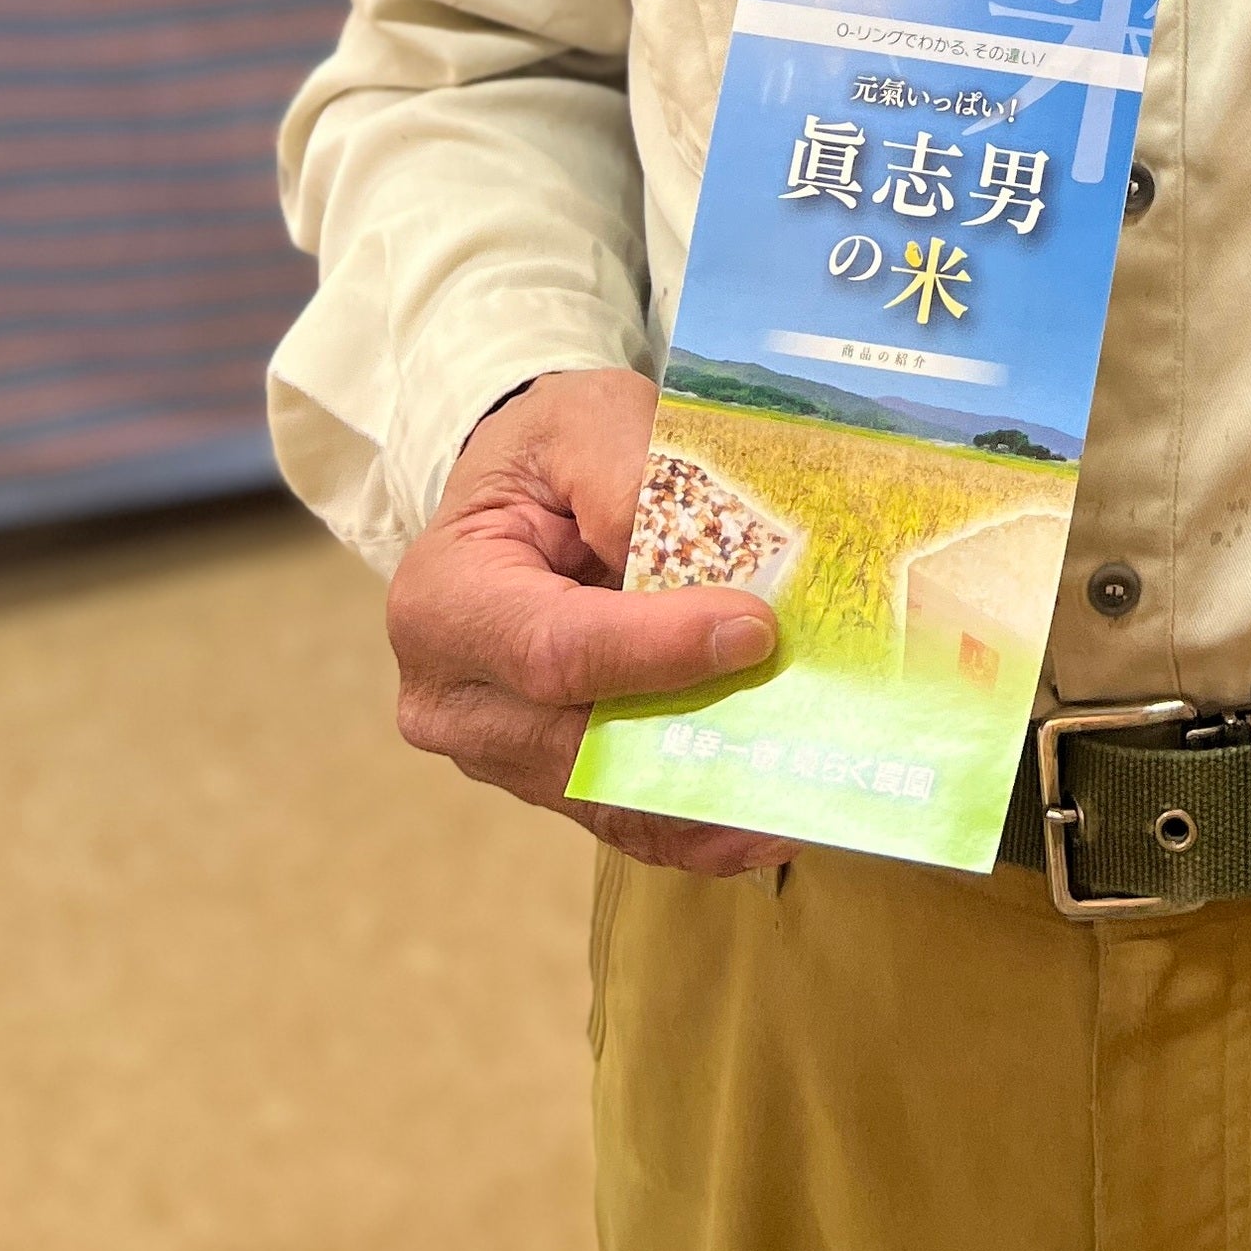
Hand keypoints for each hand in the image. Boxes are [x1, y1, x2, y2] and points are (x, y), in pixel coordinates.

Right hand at [385, 366, 791, 878]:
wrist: (520, 493)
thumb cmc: (552, 450)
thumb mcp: (584, 422)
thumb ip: (628, 482)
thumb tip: (705, 573)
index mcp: (446, 602)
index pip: (555, 650)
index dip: (656, 650)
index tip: (754, 630)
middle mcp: (454, 699)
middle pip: (583, 741)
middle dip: (695, 730)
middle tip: (804, 726)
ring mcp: (496, 752)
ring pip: (609, 792)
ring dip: (707, 789)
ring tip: (801, 788)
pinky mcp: (544, 778)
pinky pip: (622, 819)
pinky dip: (694, 823)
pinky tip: (766, 827)